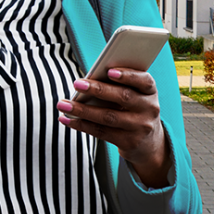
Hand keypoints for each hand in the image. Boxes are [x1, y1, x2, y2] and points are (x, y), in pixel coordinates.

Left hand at [56, 68, 171, 187]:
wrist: (148, 142)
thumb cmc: (133, 107)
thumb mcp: (134, 94)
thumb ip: (118, 84)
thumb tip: (88, 79)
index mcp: (150, 91)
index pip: (143, 80)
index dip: (128, 75)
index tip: (109, 71)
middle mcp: (149, 108)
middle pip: (123, 97)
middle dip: (98, 90)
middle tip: (77, 84)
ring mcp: (140, 127)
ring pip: (109, 117)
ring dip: (83, 110)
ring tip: (63, 104)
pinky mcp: (129, 142)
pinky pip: (102, 132)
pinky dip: (82, 125)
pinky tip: (67, 119)